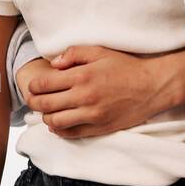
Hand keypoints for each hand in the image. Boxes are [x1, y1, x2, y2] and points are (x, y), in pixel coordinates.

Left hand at [23, 45, 178, 138]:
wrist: (152, 86)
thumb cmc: (126, 67)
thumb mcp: (100, 52)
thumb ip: (74, 54)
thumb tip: (53, 63)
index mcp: (82, 76)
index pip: (44, 85)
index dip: (33, 86)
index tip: (33, 86)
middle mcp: (84, 97)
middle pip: (45, 105)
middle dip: (34, 102)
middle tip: (33, 99)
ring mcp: (92, 115)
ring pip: (55, 122)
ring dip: (46, 117)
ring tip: (48, 110)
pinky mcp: (99, 128)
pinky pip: (71, 134)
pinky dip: (60, 130)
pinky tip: (59, 123)